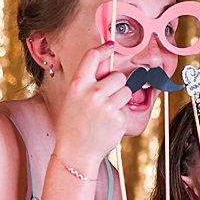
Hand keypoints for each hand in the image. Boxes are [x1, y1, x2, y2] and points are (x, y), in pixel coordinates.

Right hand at [55, 44, 132, 168]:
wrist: (75, 153)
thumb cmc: (73, 125)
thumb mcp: (73, 99)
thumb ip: (87, 82)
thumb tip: (107, 65)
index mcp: (78, 85)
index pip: (93, 56)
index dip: (104, 49)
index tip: (111, 46)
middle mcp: (92, 93)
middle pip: (118, 76)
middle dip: (117, 85)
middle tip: (106, 98)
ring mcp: (107, 106)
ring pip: (126, 91)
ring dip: (121, 99)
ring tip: (106, 112)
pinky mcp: (118, 118)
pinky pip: (126, 109)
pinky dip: (120, 115)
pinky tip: (107, 125)